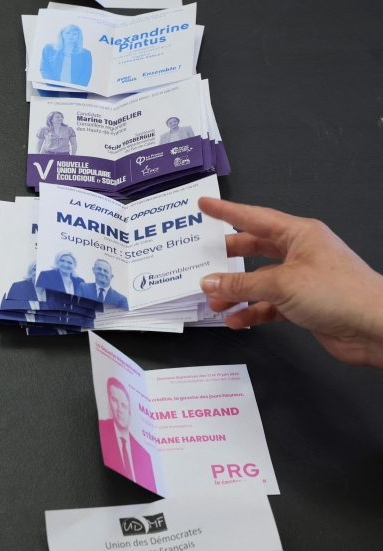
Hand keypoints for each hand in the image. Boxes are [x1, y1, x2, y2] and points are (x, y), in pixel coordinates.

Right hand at [198, 197, 382, 367]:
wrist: (374, 327)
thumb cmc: (342, 293)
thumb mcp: (281, 284)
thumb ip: (240, 284)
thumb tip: (210, 282)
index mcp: (299, 234)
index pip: (254, 217)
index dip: (226, 211)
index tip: (205, 205)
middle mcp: (301, 253)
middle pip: (254, 249)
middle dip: (228, 257)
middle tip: (203, 256)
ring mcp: (302, 279)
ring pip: (258, 281)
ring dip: (236, 292)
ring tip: (215, 302)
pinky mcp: (303, 304)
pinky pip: (268, 304)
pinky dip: (251, 312)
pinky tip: (237, 320)